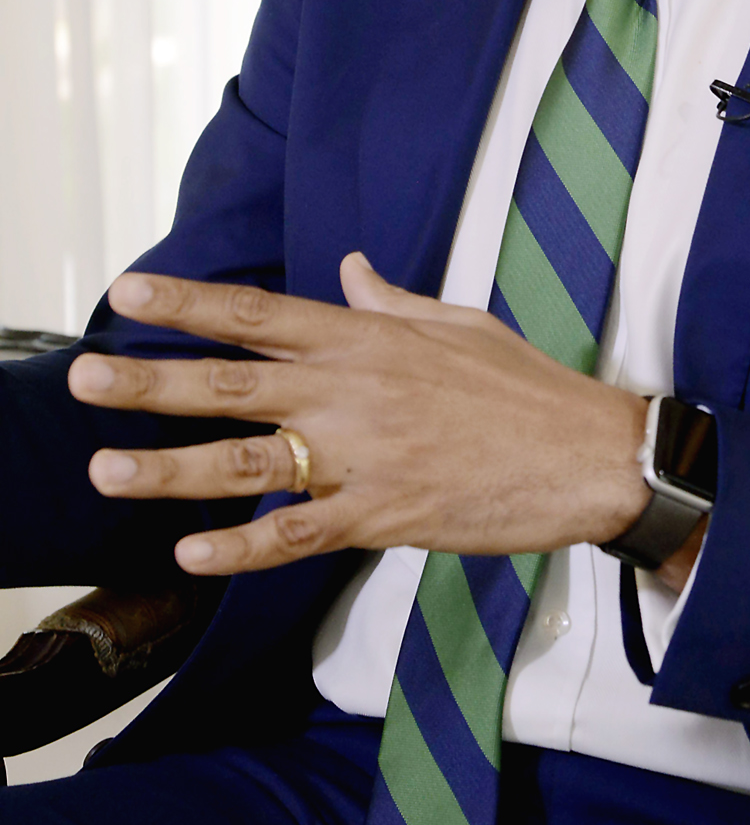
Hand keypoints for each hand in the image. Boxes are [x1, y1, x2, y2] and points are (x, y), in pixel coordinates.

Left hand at [70, 255, 649, 576]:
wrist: (590, 455)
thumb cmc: (529, 388)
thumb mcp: (459, 325)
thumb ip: (391, 303)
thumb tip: (352, 269)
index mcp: (369, 338)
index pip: (260, 312)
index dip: (189, 302)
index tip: (128, 293)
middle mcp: (355, 390)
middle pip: (233, 382)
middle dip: (150, 381)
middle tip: (82, 378)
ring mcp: (366, 455)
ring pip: (248, 461)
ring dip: (171, 468)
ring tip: (106, 471)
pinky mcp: (385, 514)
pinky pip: (300, 534)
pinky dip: (244, 547)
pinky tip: (191, 554)